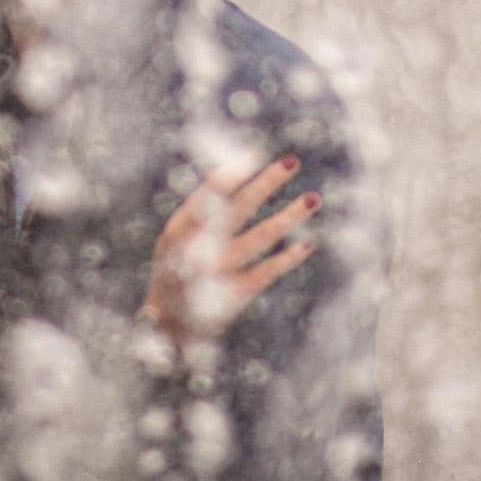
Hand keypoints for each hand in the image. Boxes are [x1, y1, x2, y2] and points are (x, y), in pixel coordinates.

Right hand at [141, 154, 318, 347]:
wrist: (167, 326)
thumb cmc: (176, 270)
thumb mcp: (175, 239)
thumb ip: (199, 212)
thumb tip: (231, 171)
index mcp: (179, 229)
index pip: (208, 194)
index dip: (233, 175)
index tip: (255, 155)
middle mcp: (199, 248)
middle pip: (239, 208)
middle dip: (266, 183)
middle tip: (291, 162)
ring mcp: (219, 271)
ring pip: (261, 236)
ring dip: (289, 216)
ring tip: (313, 198)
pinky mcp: (235, 293)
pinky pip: (268, 271)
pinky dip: (288, 257)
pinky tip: (307, 243)